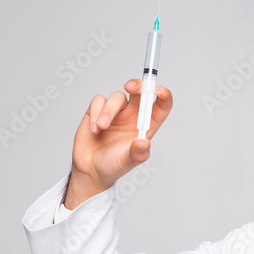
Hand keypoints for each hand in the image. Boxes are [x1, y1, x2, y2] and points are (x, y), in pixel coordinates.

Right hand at [64, 79, 173, 208]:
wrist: (90, 168)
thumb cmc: (113, 165)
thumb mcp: (128, 162)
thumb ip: (137, 153)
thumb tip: (143, 142)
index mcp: (147, 125)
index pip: (161, 105)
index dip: (164, 95)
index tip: (158, 91)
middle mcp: (134, 115)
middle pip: (141, 92)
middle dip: (138, 85)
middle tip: (130, 88)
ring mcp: (117, 111)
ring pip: (117, 97)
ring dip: (108, 111)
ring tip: (101, 128)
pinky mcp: (98, 110)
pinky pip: (99, 100)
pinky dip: (96, 112)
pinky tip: (95, 129)